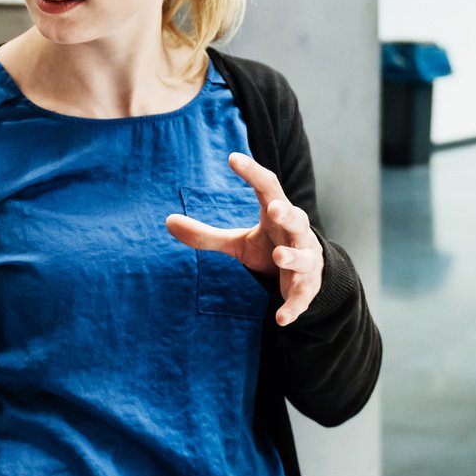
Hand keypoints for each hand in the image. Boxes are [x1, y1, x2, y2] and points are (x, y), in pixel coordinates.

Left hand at [165, 153, 324, 325]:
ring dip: (292, 257)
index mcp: (278, 215)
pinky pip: (301, 297)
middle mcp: (296, 234)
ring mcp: (306, 261)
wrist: (308, 276)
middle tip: (275, 208)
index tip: (232, 158)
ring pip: (303, 257)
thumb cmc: (271, 247)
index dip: (252, 173)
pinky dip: (292, 307)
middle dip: (287, 214)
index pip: (268, 187)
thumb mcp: (239, 242)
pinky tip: (280, 318)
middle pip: (296, 219)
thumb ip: (207, 235)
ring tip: (278, 256)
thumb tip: (167, 221)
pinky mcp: (307, 288)